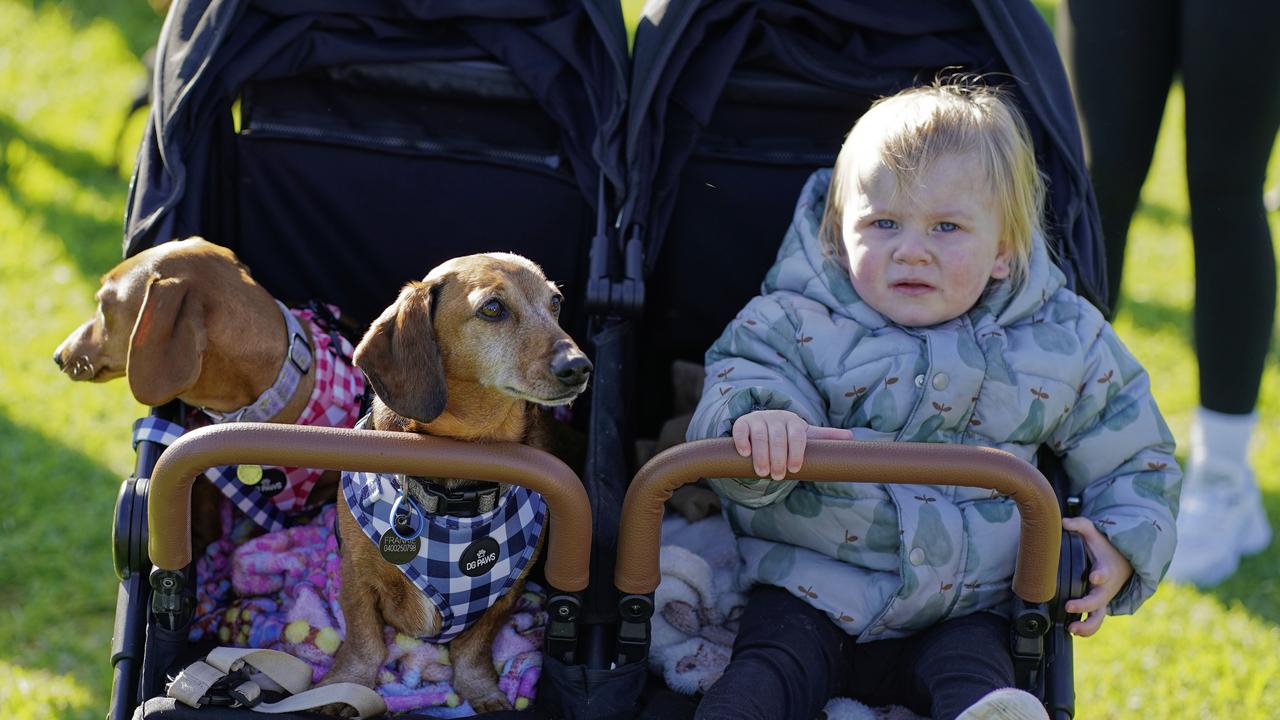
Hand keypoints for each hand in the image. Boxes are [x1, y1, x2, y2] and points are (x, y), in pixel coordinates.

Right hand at [731, 410, 853, 479]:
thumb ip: (825, 436)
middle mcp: (776, 417)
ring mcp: (758, 419)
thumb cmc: (788, 434)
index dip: (796, 452)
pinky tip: (745, 454)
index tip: (794, 469)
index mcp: (794, 421)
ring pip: (759, 436)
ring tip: (762, 472)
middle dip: (778, 458)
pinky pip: (740, 430)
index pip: (797, 436)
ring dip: (761, 455)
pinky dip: (742, 442)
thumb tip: (851, 437)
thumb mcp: (806, 434)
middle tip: (777, 476)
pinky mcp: (742, 423)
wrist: (763, 423)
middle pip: (778, 438)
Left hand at [1062, 516, 1134, 636]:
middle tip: (1070, 606)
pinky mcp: (1098, 607)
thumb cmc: (1105, 548)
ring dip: (1087, 626)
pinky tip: (1071, 630)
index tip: (1094, 577)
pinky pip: (1094, 621)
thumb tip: (1063, 521)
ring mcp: (1103, 599)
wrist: (1123, 562)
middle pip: (1099, 601)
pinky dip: (1086, 629)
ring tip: (1071, 628)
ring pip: (1098, 618)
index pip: (1105, 573)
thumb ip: (1080, 525)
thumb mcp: (1095, 534)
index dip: (1100, 576)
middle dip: (1085, 605)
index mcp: (1106, 570)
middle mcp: (1105, 588)